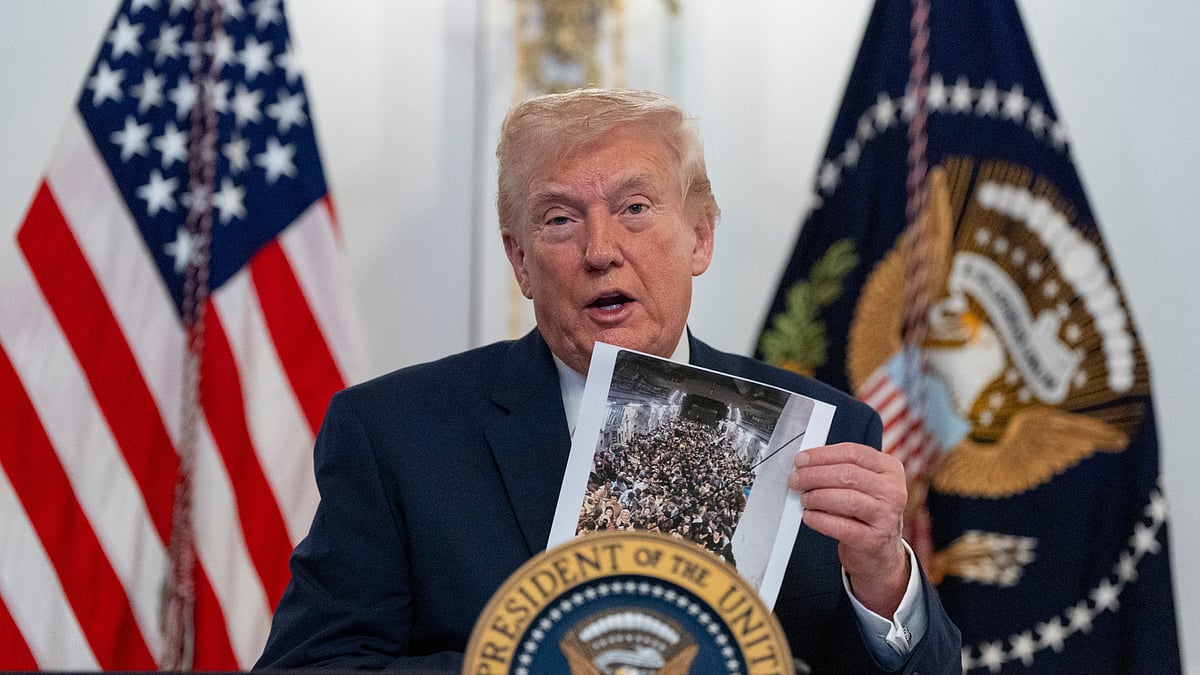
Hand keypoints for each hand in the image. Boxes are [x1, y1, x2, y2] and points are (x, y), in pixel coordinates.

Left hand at [789, 443, 909, 617]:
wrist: (879, 552)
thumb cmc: (865, 512)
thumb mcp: (863, 484)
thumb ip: (840, 469)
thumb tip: (806, 463)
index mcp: (890, 469)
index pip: (853, 453)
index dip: (822, 455)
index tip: (801, 460)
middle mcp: (892, 491)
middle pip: (848, 475)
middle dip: (814, 475)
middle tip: (795, 480)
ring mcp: (886, 516)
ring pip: (846, 499)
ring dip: (817, 497)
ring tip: (804, 499)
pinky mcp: (873, 540)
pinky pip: (841, 526)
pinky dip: (820, 520)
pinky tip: (809, 516)